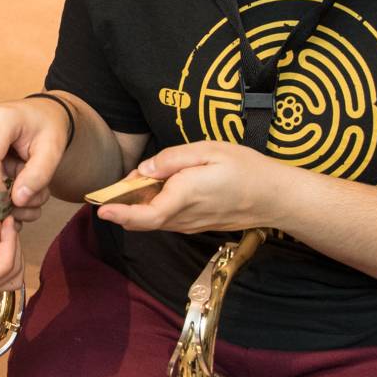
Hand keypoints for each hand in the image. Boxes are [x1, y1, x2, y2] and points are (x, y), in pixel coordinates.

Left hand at [95, 140, 298, 233]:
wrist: (275, 197)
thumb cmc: (245, 169)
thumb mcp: (209, 151)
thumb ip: (173, 159)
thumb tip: (144, 169)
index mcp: (185, 196)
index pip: (145, 215)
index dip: (120, 213)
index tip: (100, 208)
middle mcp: (184, 217)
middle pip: (143, 221)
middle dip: (123, 207)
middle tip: (112, 190)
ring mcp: (191, 224)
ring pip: (154, 221)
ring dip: (138, 208)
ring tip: (135, 184)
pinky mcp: (196, 225)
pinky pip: (167, 220)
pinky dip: (153, 208)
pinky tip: (157, 190)